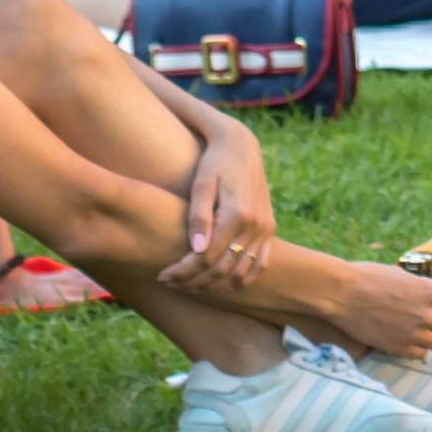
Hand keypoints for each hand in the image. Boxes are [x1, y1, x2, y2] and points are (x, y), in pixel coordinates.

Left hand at [159, 117, 278, 295]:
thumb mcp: (201, 184)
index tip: (163, 276)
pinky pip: (259, 265)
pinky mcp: (269, 229)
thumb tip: (196, 251)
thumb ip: (199, 217)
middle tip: (170, 283)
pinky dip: (241, 279)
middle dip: (193, 281)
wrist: (241, 146)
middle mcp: (255, 225)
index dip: (183, 271)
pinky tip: (220, 284)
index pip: (206, 258)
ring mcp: (265, 229)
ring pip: (240, 272)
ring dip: (214, 285)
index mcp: (237, 214)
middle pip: (222, 269)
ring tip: (189, 285)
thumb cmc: (214, 163)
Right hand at [317, 256, 431, 362]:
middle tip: (420, 314)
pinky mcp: (399, 348)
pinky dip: (416, 348)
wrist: (343, 294)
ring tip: (414, 329)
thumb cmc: (367, 277)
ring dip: (429, 335)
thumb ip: (417, 287)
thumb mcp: (399, 274)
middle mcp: (426, 314)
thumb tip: (423, 292)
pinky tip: (405, 340)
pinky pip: (420, 354)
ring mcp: (414, 333)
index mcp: (429, 291)